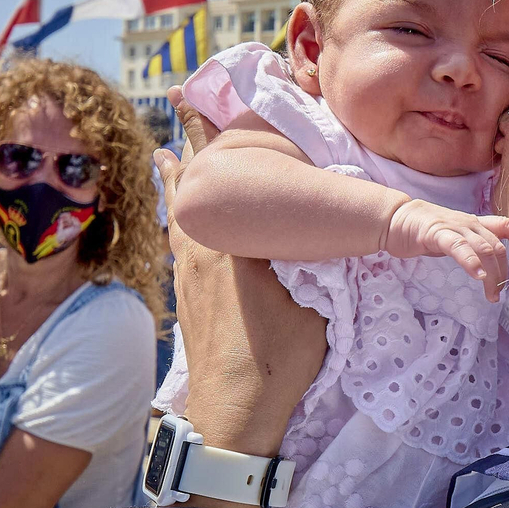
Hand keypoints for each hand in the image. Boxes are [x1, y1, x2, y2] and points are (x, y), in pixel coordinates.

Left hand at [154, 89, 326, 507]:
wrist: (232, 417)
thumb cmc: (276, 360)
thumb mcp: (316, 300)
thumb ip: (323, 256)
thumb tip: (339, 223)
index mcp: (229, 241)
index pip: (218, 168)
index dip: (215, 127)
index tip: (208, 90)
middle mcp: (198, 247)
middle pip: (190, 177)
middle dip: (192, 136)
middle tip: (184, 94)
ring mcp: (187, 272)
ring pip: (180, 207)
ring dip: (181, 173)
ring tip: (169, 145)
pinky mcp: (186, 295)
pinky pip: (179, 235)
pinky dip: (180, 211)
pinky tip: (179, 214)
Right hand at [383, 199, 508, 301]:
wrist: (395, 218)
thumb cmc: (423, 230)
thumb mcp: (452, 236)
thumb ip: (468, 245)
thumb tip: (484, 262)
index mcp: (473, 224)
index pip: (505, 225)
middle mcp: (469, 224)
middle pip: (497, 247)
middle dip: (503, 272)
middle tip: (500, 294)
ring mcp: (454, 228)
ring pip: (484, 248)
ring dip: (492, 274)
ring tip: (492, 295)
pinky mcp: (437, 234)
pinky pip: (459, 248)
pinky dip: (471, 262)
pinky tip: (478, 276)